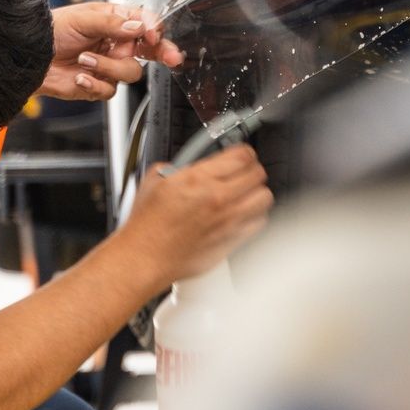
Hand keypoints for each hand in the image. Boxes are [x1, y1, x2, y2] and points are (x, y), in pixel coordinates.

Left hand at [40, 2, 184, 101]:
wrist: (29, 56)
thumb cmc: (51, 30)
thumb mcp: (83, 18)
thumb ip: (112, 23)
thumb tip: (137, 26)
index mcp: (115, 21)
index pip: (145, 24)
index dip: (153, 29)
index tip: (151, 34)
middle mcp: (116, 43)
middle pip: (150, 50)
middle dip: (163, 52)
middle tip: (172, 56)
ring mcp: (109, 65)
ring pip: (130, 72)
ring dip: (108, 67)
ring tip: (84, 59)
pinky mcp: (98, 85)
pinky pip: (110, 90)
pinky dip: (94, 83)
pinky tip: (79, 76)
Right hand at [118, 145, 271, 285]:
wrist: (145, 257)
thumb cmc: (147, 226)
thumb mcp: (155, 180)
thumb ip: (178, 166)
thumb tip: (187, 164)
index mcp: (199, 179)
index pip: (243, 155)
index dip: (243, 152)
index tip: (240, 155)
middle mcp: (218, 198)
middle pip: (258, 174)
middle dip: (251, 170)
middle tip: (242, 173)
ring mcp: (228, 221)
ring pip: (264, 198)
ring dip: (256, 192)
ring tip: (245, 193)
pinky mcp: (232, 240)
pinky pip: (258, 222)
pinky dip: (254, 216)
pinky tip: (242, 215)